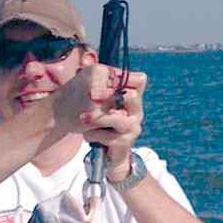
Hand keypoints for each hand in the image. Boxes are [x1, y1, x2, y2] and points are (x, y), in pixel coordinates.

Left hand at [79, 65, 146, 179]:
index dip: (122, 78)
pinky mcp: (125, 143)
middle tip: (90, 95)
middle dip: (108, 95)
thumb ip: (101, 85)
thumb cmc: (99, 125)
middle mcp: (136, 111)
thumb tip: (92, 66)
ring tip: (82, 119)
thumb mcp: (98, 101)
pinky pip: (109, 136)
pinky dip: (93, 135)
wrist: (103, 156)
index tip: (104, 79)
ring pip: (118, 119)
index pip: (139, 80)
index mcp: (132, 97)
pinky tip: (87, 135)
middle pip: (131, 95)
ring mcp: (133, 128)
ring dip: (98, 119)